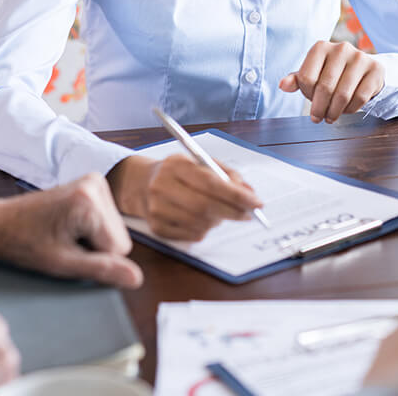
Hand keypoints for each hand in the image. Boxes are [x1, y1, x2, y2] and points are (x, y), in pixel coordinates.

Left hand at [0, 173, 142, 288]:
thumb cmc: (24, 243)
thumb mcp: (63, 264)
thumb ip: (102, 269)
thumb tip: (137, 279)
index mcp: (88, 202)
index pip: (119, 249)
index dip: (93, 259)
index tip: (65, 250)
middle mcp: (95, 184)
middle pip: (119, 238)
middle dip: (95, 247)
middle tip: (63, 242)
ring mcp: (94, 181)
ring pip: (114, 230)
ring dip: (92, 239)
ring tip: (63, 233)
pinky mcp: (92, 183)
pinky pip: (107, 219)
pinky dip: (90, 228)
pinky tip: (67, 225)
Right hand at [107, 154, 262, 241]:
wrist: (141, 184)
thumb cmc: (178, 173)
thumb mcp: (200, 163)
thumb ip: (227, 174)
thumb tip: (250, 193)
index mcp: (176, 165)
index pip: (210, 182)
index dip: (236, 195)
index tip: (256, 202)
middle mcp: (162, 186)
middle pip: (205, 206)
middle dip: (233, 212)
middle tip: (249, 214)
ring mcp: (157, 209)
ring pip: (201, 223)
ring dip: (218, 220)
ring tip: (219, 212)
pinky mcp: (157, 228)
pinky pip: (192, 235)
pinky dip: (205, 229)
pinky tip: (202, 219)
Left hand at [280, 40, 383, 122]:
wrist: (363, 69)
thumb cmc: (332, 73)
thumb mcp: (312, 74)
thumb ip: (297, 79)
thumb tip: (283, 85)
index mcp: (321, 47)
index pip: (306, 78)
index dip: (306, 95)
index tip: (310, 100)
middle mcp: (341, 48)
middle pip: (324, 88)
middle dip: (319, 108)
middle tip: (318, 118)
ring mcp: (360, 57)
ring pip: (342, 94)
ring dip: (334, 112)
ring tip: (330, 117)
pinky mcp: (375, 69)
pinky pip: (360, 97)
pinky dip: (351, 109)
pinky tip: (346, 110)